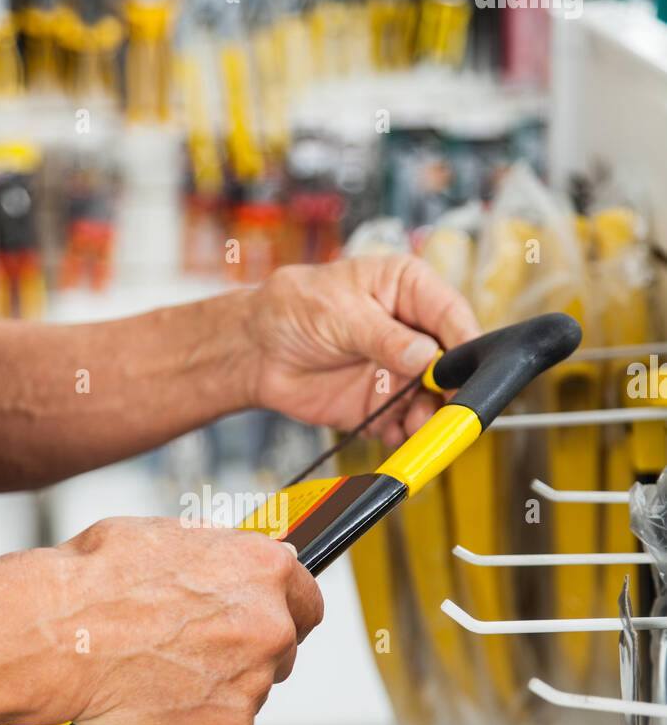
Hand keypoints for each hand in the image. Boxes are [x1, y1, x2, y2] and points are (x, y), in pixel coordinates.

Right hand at [36, 517, 323, 724]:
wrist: (57, 635)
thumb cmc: (95, 582)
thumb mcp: (168, 538)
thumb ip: (220, 559)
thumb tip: (235, 565)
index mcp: (263, 569)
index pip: (306, 601)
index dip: (281, 614)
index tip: (265, 623)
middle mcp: (269, 624)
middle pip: (280, 651)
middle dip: (243, 654)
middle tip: (192, 654)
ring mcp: (253, 681)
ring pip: (249, 694)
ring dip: (216, 692)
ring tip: (159, 677)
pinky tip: (160, 709)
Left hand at [244, 256, 481, 446]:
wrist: (256, 350)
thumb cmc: (293, 308)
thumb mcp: (339, 313)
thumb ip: (385, 337)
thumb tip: (425, 355)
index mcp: (409, 289)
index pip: (452, 314)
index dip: (465, 342)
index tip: (468, 368)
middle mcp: (412, 331)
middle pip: (451, 364)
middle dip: (450, 388)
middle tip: (444, 407)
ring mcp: (400, 371)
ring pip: (433, 399)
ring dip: (430, 417)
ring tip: (415, 426)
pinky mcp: (383, 404)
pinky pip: (405, 424)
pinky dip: (404, 435)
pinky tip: (394, 435)